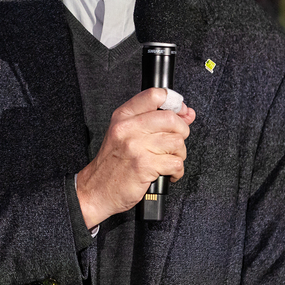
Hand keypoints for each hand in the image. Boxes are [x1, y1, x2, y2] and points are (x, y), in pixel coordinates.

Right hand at [76, 88, 195, 227]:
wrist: (97, 189)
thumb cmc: (113, 163)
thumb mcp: (126, 134)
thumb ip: (154, 120)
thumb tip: (187, 113)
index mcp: (123, 116)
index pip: (154, 95)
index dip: (175, 103)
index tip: (181, 113)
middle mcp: (128, 127)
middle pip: (171, 119)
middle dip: (181, 132)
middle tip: (174, 144)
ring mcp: (135, 146)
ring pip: (176, 142)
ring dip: (179, 155)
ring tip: (168, 161)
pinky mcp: (144, 165)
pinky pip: (175, 163)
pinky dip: (176, 171)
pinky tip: (167, 173)